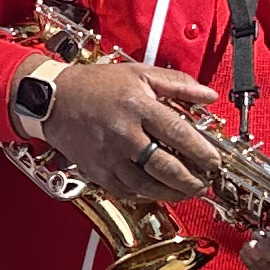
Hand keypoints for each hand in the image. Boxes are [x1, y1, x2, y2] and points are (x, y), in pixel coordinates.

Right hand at [37, 57, 233, 205]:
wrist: (54, 99)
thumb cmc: (96, 85)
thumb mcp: (139, 74)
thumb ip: (177, 84)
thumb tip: (208, 96)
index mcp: (137, 106)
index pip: (177, 133)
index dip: (201, 151)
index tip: (214, 161)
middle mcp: (124, 134)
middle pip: (165, 166)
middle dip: (191, 180)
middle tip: (205, 182)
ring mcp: (109, 156)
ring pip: (147, 185)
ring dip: (172, 192)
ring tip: (187, 191)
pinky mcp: (98, 171)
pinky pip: (127, 191)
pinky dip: (146, 194)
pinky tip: (158, 191)